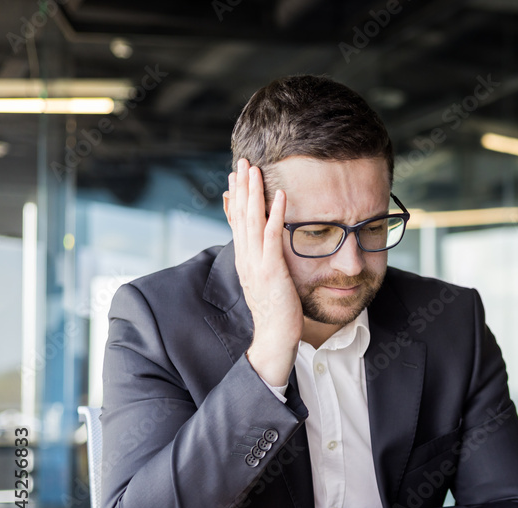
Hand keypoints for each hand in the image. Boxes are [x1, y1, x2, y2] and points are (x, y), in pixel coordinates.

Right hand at [224, 159, 299, 385]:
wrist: (274, 336)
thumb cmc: (275, 310)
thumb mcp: (265, 280)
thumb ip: (261, 260)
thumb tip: (261, 245)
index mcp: (244, 259)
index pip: (237, 221)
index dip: (236, 195)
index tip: (236, 173)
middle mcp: (246, 257)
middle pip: (240, 214)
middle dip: (242, 186)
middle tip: (242, 160)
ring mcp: (256, 263)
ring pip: (252, 220)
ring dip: (254, 192)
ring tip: (255, 168)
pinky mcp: (271, 269)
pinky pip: (272, 236)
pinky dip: (276, 213)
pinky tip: (280, 194)